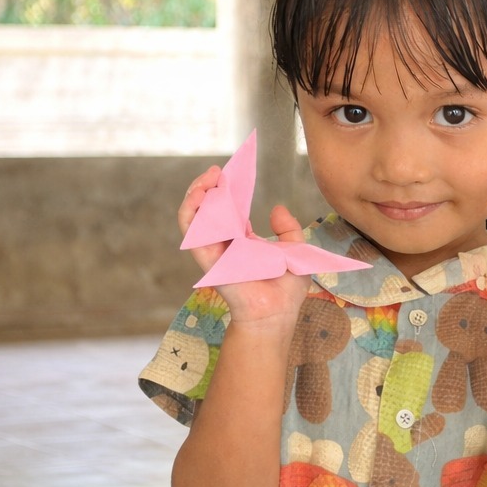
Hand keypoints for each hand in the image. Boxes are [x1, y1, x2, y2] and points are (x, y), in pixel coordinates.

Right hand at [178, 166, 310, 330]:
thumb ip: (288, 230)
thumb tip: (277, 208)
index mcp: (242, 241)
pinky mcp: (208, 261)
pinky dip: (192, 215)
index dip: (224, 190)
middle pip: (206, 210)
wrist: (277, 315)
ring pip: (193, 220)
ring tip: (207, 180)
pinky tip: (201, 198)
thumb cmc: (285, 290)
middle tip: (215, 172)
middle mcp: (225, 244)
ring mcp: (214, 252)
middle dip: (206, 188)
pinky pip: (193, 235)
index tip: (228, 172)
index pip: (226, 210)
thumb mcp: (294, 252)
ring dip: (195, 196)